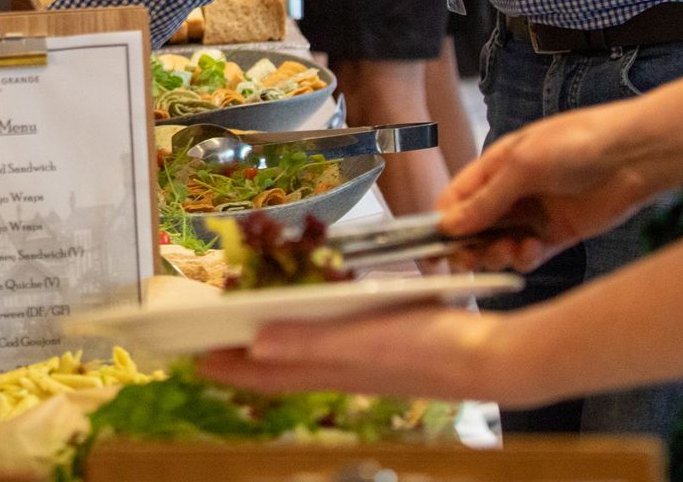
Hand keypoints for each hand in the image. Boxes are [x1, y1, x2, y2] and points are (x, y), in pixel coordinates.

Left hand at [196, 301, 552, 407]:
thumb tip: (254, 343)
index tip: (190, 356)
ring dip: (276, 337)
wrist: (492, 358)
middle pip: (280, 364)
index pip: (266, 374)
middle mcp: (342, 368)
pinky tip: (318, 309)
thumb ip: (308, 343)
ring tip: (251, 321)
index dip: (227, 367)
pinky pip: (335, 338)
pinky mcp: (386, 342)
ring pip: (306, 351)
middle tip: (210, 337)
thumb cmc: (427, 349)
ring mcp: (364, 358)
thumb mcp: (361, 340)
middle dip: (243, 354)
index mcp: (331, 369)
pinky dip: (315, 327)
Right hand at [437, 97, 664, 271]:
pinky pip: (529, 255)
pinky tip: (531, 250)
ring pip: (499, 246)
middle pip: (473, 229)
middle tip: (470, 258)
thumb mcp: (522, 165)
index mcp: (494, 168)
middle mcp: (510, 193)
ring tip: (509, 250)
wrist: (637, 154)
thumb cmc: (578, 142)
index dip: (441, 224)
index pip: (455, 201)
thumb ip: (485, 199)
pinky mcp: (558, 234)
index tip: (433, 248)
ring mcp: (534, 215)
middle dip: (468, 246)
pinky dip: (524, 259)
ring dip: (496, 254)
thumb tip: (449, 225)